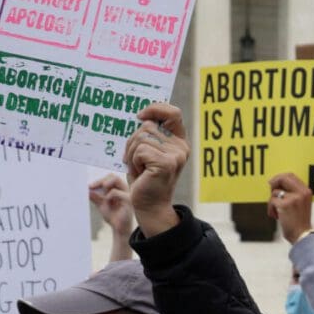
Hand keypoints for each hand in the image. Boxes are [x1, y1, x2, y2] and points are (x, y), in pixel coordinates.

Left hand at [88, 173, 134, 236]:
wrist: (118, 228)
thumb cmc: (113, 216)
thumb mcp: (101, 204)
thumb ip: (95, 197)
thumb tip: (86, 189)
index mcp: (119, 189)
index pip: (110, 178)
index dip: (99, 180)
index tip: (89, 186)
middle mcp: (124, 189)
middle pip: (113, 176)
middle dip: (101, 180)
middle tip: (92, 186)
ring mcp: (127, 194)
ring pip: (117, 180)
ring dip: (105, 184)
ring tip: (100, 192)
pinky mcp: (128, 201)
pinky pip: (116, 192)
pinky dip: (109, 195)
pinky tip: (107, 201)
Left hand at [123, 103, 188, 235]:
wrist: (149, 205)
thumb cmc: (145, 178)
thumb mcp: (148, 151)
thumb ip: (149, 134)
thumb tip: (141, 117)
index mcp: (179, 141)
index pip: (173, 113)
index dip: (156, 108)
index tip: (140, 116)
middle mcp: (181, 147)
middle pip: (147, 126)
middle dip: (133, 141)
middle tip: (136, 160)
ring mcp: (176, 155)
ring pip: (141, 138)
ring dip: (132, 153)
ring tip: (139, 168)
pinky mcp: (166, 163)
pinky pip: (140, 150)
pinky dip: (133, 161)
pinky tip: (140, 173)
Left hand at [266, 172, 313, 243]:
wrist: (302, 235)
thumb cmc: (299, 221)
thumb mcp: (301, 203)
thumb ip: (293, 192)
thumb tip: (276, 182)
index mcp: (307, 191)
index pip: (291, 175)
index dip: (280, 178)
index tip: (274, 184)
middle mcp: (302, 193)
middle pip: (283, 178)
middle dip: (273, 184)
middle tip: (271, 193)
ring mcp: (294, 198)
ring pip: (275, 192)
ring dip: (272, 202)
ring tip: (276, 212)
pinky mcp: (285, 205)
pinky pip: (272, 201)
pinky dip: (270, 209)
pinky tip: (275, 216)